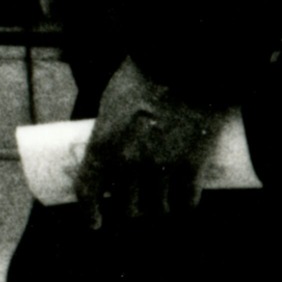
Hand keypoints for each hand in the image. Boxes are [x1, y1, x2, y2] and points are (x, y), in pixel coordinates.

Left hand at [78, 53, 232, 235]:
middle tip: (135, 201)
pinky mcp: (192, 168)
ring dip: (159, 207)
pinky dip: (185, 203)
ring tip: (162, 198)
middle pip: (128, 208)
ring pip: (158, 209)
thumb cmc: (145, 72)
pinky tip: (185, 199)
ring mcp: (162, 168)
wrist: (183, 60)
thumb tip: (110, 152)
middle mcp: (130, 163)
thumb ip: (110, 129)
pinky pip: (187, 203)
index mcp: (104, 143)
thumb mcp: (113, 99)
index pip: (89, 191)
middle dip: (131, 207)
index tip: (95, 221)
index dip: (91, 212)